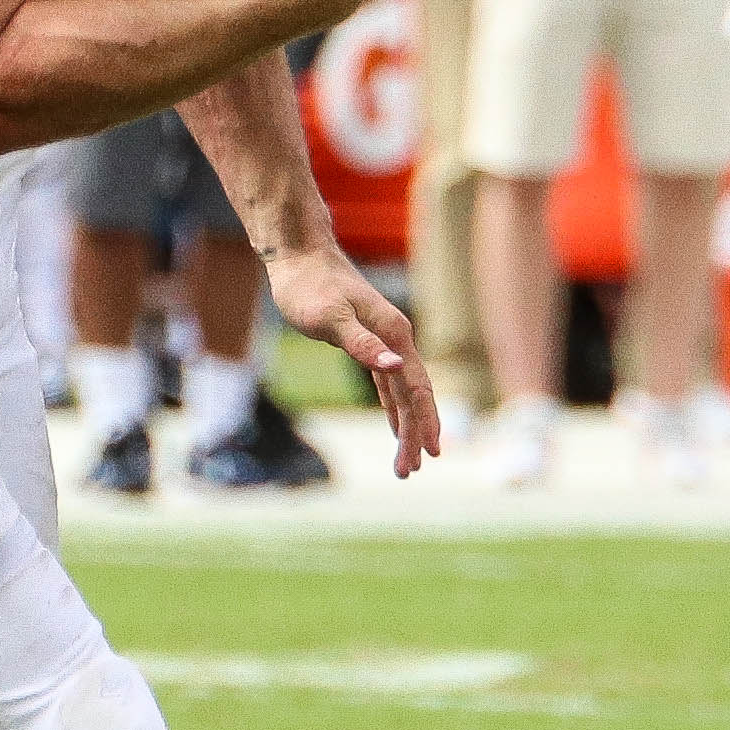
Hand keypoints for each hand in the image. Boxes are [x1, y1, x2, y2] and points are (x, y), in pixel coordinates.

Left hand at [270, 237, 437, 474]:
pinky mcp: (368, 343)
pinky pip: (388, 384)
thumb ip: (362, 344)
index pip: (416, 389)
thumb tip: (396, 366)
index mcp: (396, 334)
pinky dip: (393, 407)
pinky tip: (394, 425)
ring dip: (406, 426)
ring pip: (402, 392)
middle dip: (415, 435)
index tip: (429, 454)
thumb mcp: (330, 318)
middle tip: (409, 472)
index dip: (424, 423)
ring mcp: (384, 341)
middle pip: (414, 396)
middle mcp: (397, 339)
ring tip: (407, 461)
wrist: (300, 257)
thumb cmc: (310, 287)